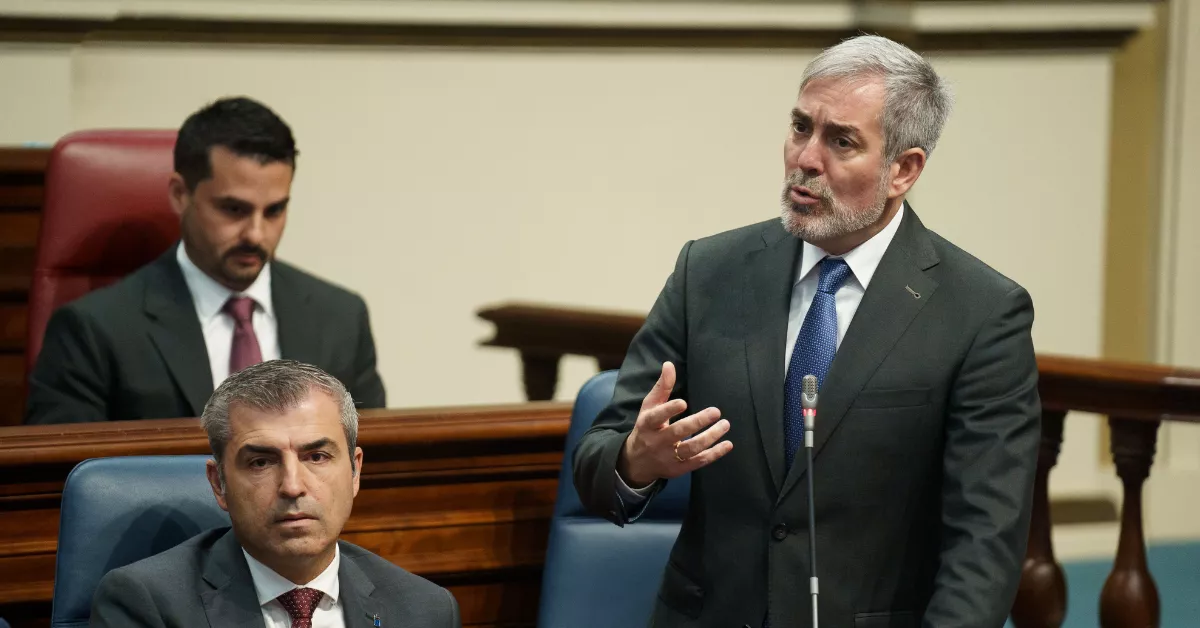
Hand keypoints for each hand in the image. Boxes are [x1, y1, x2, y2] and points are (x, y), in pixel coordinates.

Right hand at [617, 361, 732, 487]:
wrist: (637, 462)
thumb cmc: (647, 428)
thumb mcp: (649, 407)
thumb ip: (662, 387)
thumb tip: (669, 364)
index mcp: (647, 424)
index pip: (656, 417)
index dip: (669, 410)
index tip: (684, 403)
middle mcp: (657, 442)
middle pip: (677, 433)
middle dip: (697, 422)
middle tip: (716, 411)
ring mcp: (668, 457)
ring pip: (690, 449)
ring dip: (710, 437)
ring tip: (725, 425)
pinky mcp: (678, 469)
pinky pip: (698, 462)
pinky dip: (714, 454)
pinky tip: (727, 444)